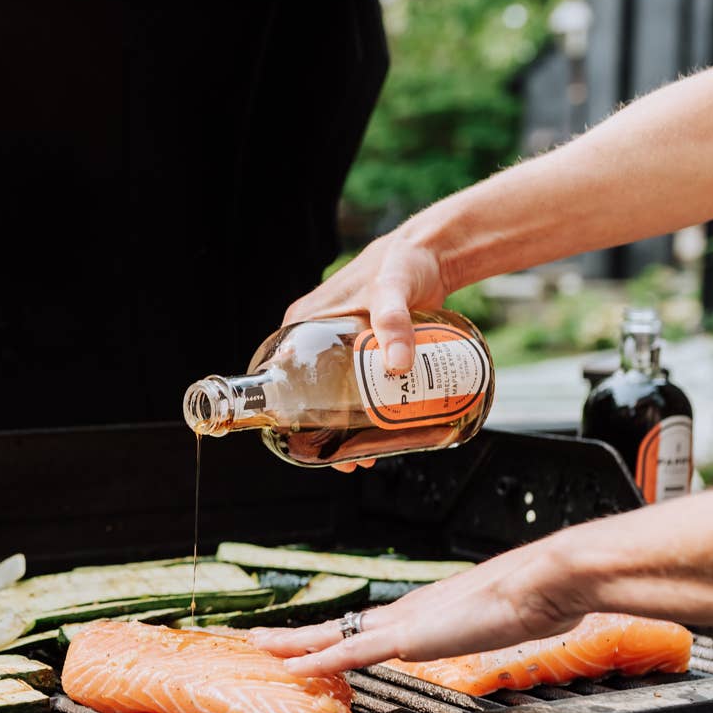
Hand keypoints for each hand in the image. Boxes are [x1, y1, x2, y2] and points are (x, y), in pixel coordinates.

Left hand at [249, 533, 587, 675]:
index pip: (368, 626)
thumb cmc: (533, 596)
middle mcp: (406, 612)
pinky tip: (292, 666)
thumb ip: (487, 624)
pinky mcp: (408, 637)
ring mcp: (404, 623)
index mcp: (425, 610)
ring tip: (259, 645)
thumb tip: (496, 627)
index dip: (337, 635)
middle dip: (298, 634)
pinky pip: (350, 652)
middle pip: (339, 626)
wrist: (545, 579)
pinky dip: (317, 659)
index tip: (314, 640)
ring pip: (332, 634)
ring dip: (293, 642)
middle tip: (262, 637)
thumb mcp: (503, 618)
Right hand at [283, 231, 451, 472]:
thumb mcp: (393, 289)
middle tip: (344, 458)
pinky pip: (357, 387)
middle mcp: (318, 335)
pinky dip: (364, 410)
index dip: (285, 408)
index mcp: (304, 321)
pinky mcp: (366, 352)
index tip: (301, 437)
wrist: (434, 254)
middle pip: (308, 392)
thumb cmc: (404, 261)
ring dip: (345, 427)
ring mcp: (342, 345)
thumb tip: (397, 364)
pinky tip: (382, 430)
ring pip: (334, 395)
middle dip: (322, 430)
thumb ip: (394, 321)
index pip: (278, 371)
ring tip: (364, 454)